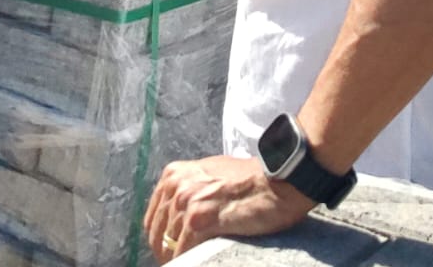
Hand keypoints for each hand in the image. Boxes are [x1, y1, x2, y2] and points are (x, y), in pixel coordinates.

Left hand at [144, 155, 314, 262]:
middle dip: (165, 252)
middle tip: (178, 264)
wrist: (278, 180)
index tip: (169, 252)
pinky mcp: (199, 219)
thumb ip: (193, 189)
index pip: (154, 216)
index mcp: (174, 174)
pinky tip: (199, 265)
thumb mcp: (212, 174)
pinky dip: (190, 261)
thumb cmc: (252, 179)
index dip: (160, 238)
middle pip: (157, 232)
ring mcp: (186, 201)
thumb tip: (183, 217)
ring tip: (190, 265)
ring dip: (178, 258)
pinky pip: (185, 250)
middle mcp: (175, 185)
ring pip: (168, 244)